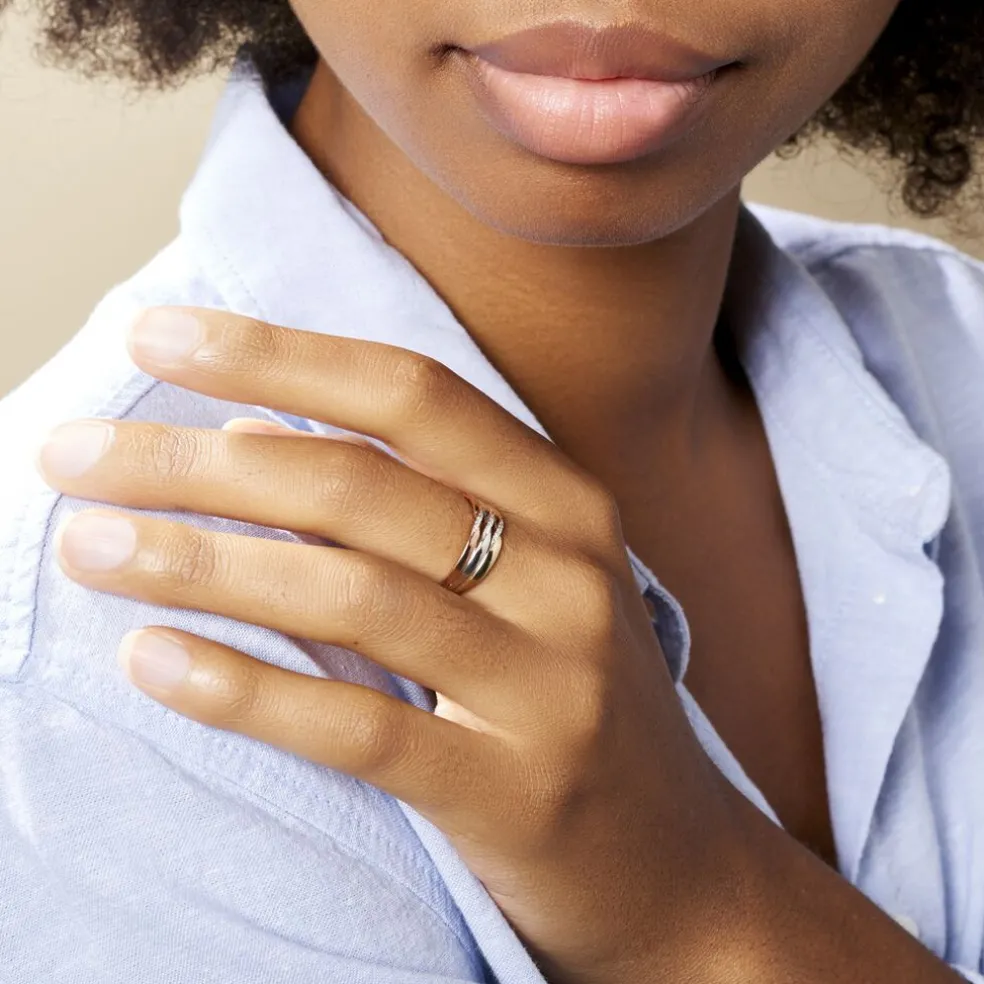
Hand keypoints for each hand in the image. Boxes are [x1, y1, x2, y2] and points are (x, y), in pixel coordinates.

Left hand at [36, 306, 749, 983]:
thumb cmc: (574, 698)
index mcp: (569, 505)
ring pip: (351, 596)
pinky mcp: (515, 792)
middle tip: (74, 457)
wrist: (677, 863)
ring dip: (201, 564)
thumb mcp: (523, 581)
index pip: (412, 397)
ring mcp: (551, 686)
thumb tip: (244, 434)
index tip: (158, 335)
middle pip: (360, 488)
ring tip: (87, 547)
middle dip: (198, 463)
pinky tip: (153, 662)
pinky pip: (361, 728)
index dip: (279, 354)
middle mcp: (568, 578)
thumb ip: (406, 501)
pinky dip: (247, 690)